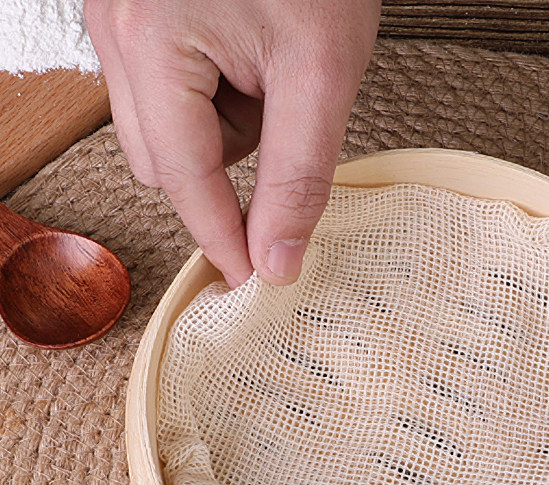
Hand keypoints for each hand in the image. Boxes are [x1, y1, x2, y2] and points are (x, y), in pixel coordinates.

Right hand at [84, 0, 379, 287]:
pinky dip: (215, 94)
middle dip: (225, 165)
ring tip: (269, 69)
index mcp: (151, 41)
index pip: (185, 181)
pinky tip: (249, 52)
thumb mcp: (322, 70)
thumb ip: (298, 174)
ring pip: (165, 130)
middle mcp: (116, 32)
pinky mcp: (138, 16)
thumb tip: (278, 260)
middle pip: (163, 162)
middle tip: (281, 117)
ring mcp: (120, 20)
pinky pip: (169, 90)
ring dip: (223, 127)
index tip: (253, 283)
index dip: (224, 239)